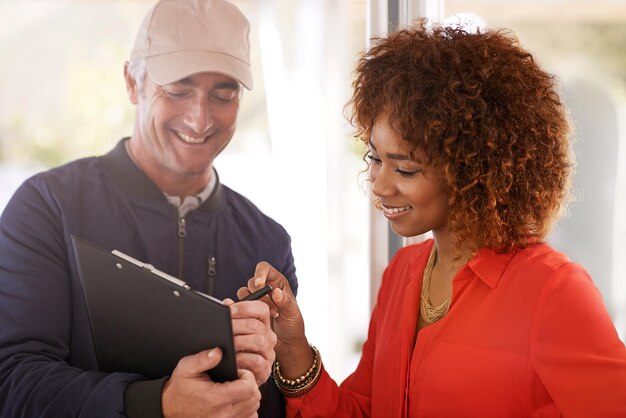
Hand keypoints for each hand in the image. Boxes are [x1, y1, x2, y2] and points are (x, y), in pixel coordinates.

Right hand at [162, 347, 260, 417]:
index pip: (249, 388)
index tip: (238, 372)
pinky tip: (236, 402)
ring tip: (235, 390)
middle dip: (249, 385)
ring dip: (249, 397)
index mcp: (215, 398)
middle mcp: (222, 414)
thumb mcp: (186, 368)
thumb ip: (203, 358)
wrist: (169, 409)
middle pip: (254, 398)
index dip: (247, 376)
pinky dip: (246, 410)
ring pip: (253, 408)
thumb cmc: (179, 388)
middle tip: (237, 379)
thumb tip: (218, 351)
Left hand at [223, 299, 276, 384]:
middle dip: (237, 325)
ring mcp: (268, 353)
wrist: (233, 378)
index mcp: (262, 324)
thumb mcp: (230, 332)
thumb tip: (226, 303)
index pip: (262, 308)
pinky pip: (257, 361)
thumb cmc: (231, 351)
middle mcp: (268, 337)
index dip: (245, 307)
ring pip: (259, 341)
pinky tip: (232, 360)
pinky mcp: (265, 370)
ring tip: (226, 344)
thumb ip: (230, 317)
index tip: (228, 311)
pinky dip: (243, 359)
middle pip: (257, 325)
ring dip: (240, 341)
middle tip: (221, 328)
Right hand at [238, 262, 312, 379]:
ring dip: (252, 304)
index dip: (259, 273)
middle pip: (252, 281)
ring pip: (244, 293)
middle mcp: (265, 288)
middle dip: (257, 294)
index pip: (264, 268)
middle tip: (269, 309)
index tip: (259, 284)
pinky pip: (240, 305)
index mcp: (277, 282)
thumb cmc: (293, 325)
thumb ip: (285, 302)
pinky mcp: (248, 310)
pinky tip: (257, 320)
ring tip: (266, 316)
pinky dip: (245, 311)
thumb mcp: (293, 313)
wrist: (286, 343)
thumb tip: (277, 292)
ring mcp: (256, 300)